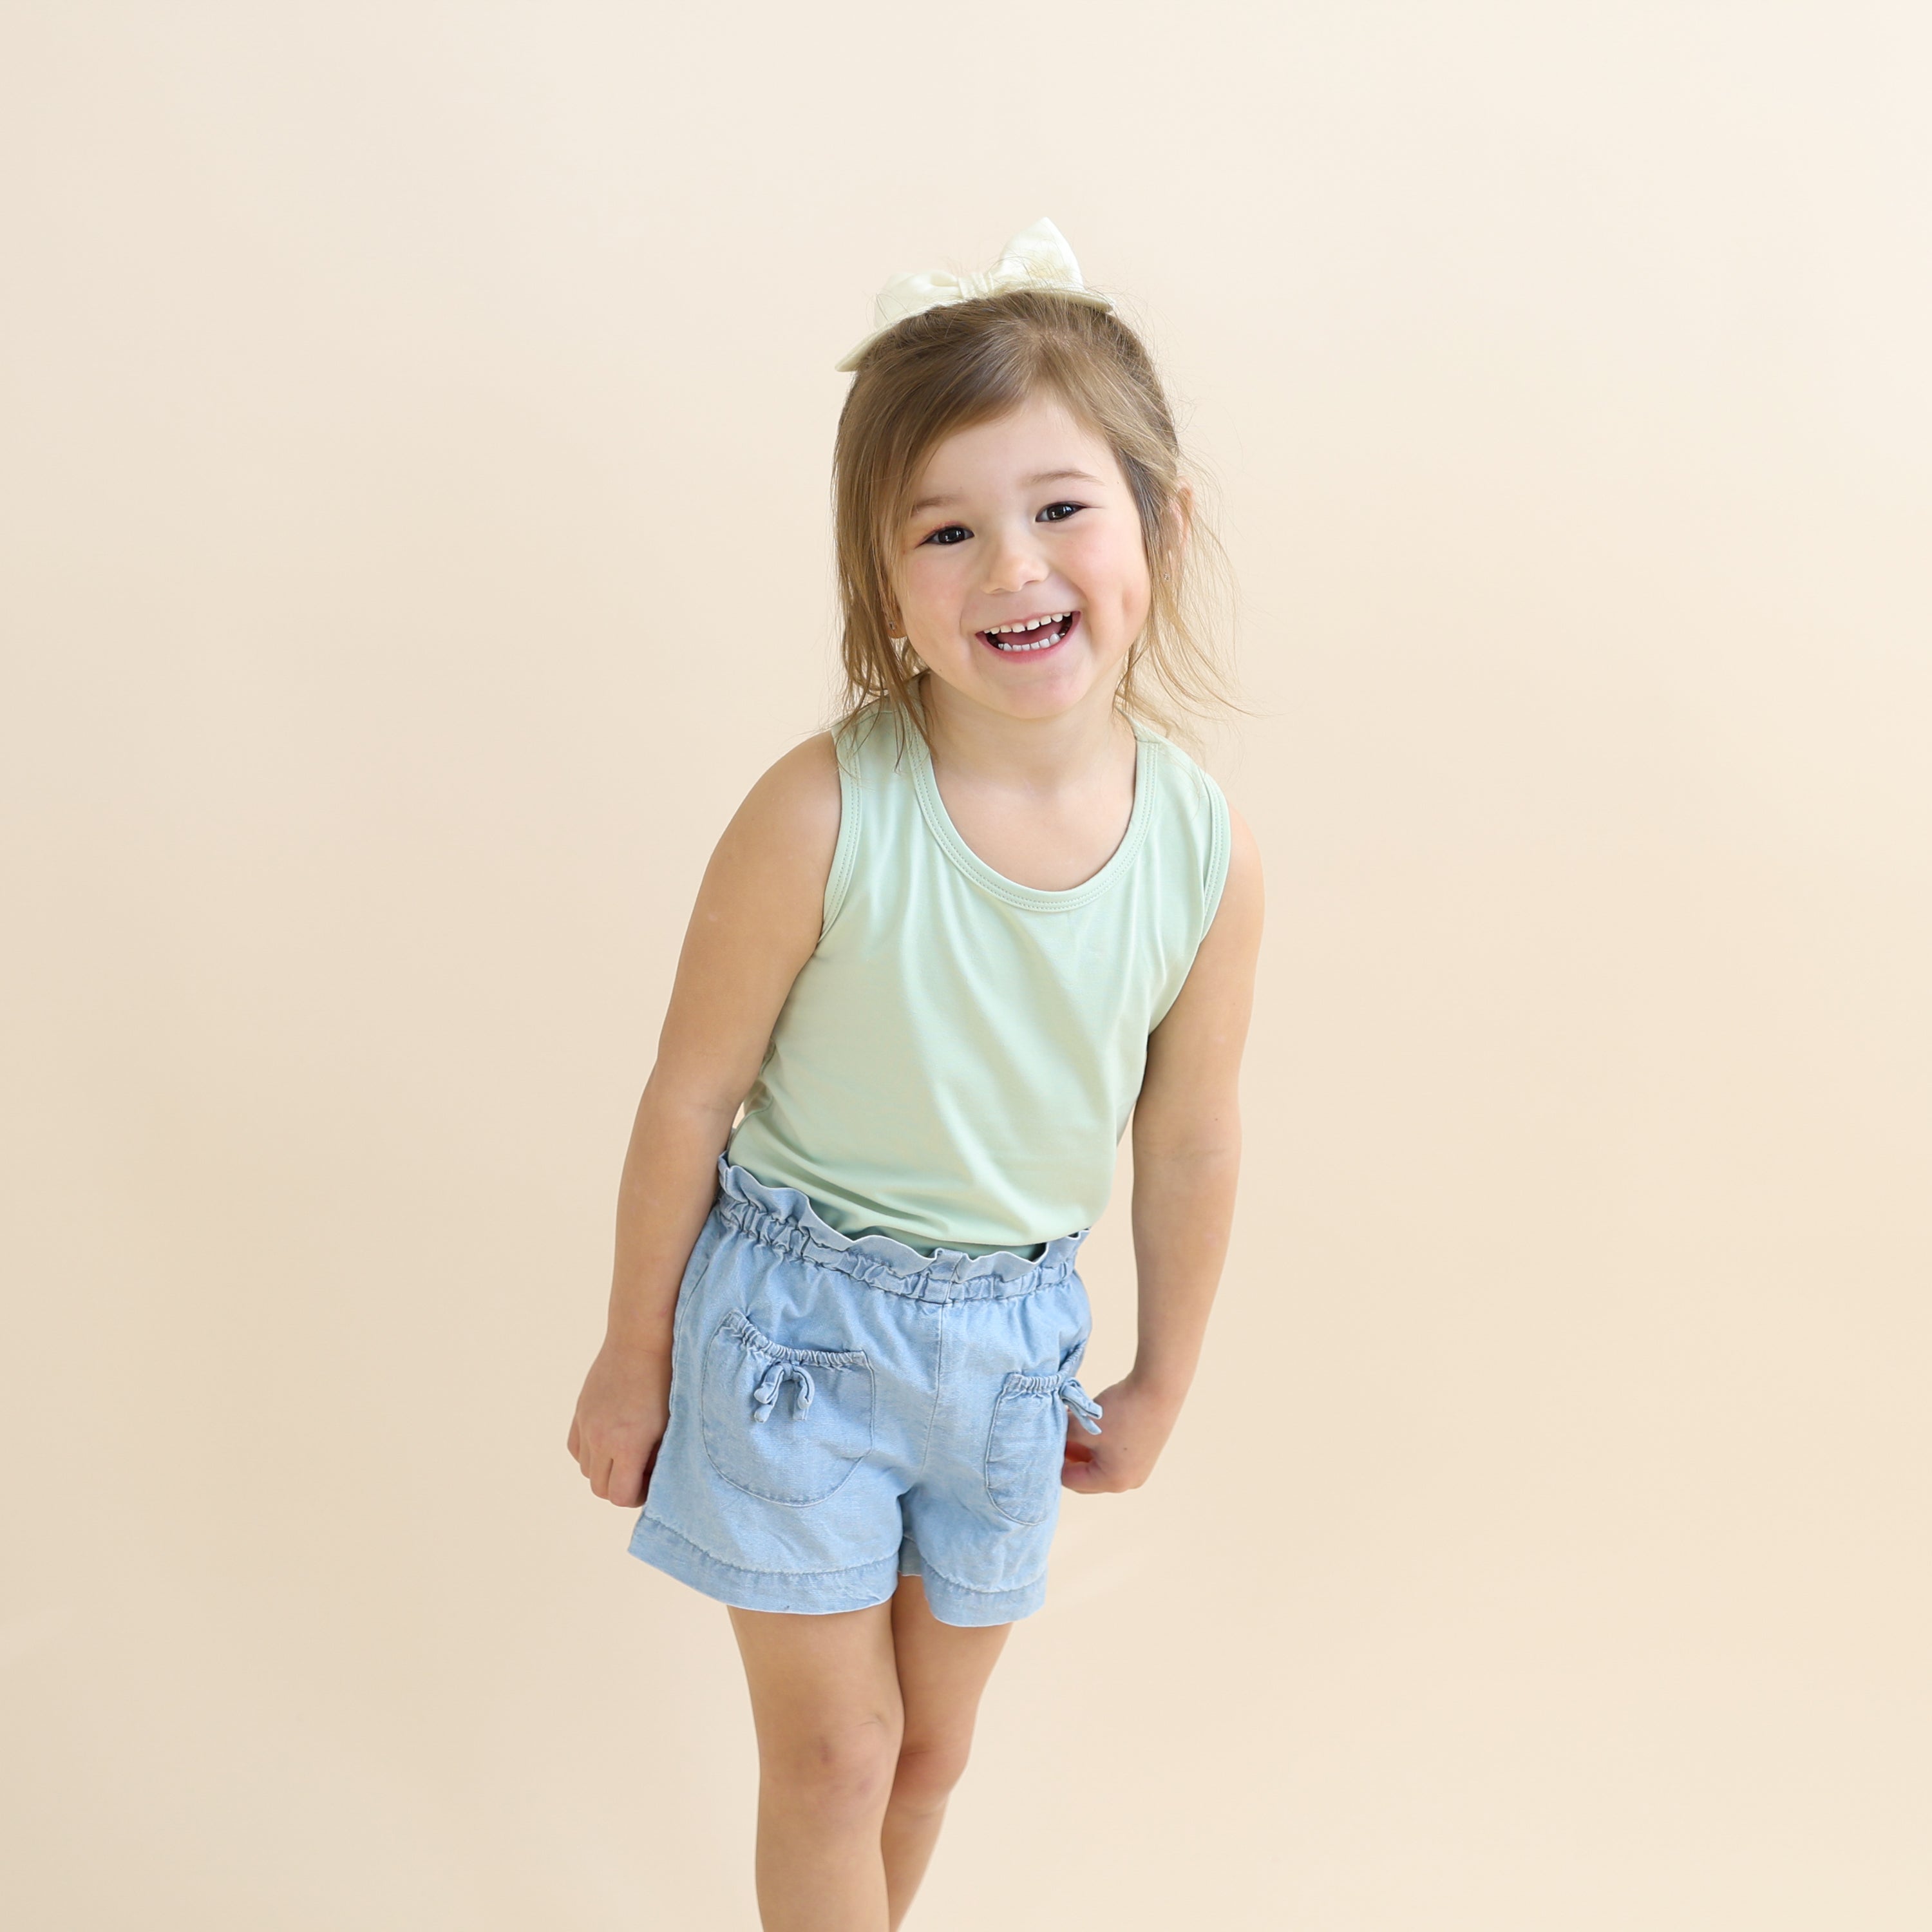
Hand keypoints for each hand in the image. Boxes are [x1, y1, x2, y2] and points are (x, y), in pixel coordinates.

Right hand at [567, 1338, 671, 1505]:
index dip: (638, 1496)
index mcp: (627, 1443)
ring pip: (586, 1469)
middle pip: (599, 1488)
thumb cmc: (667, 1379)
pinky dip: (590, 1453)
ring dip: (605, 1470)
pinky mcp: (580, 1410)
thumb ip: (659, 1457)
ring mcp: (586, 1423)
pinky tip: (611, 1440)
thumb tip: (653, 1480)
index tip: (653, 1482)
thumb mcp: (671, 1424)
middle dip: (621, 1487)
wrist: (641, 1338)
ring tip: (629, 1452)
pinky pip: (576, 1448)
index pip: (620, 1496)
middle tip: (643, 1470)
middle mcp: (600, 1437)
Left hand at [1060, 1373, 1183, 1495]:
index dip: (1055, 1461)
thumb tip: (1050, 1440)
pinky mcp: (1145, 1453)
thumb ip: (1062, 1438)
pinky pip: (1114, 1454)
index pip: (1071, 1481)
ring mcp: (1139, 1468)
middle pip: (1087, 1476)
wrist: (1159, 1388)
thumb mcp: (1083, 1426)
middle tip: (1058, 1435)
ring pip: (1100, 1463)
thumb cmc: (1121, 1411)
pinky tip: (1089, 1423)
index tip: (1045, 1442)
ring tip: (1071, 1425)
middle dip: (1069, 1456)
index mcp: (1112, 1481)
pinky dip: (1099, 1443)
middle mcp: (1128, 1481)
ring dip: (1083, 1447)